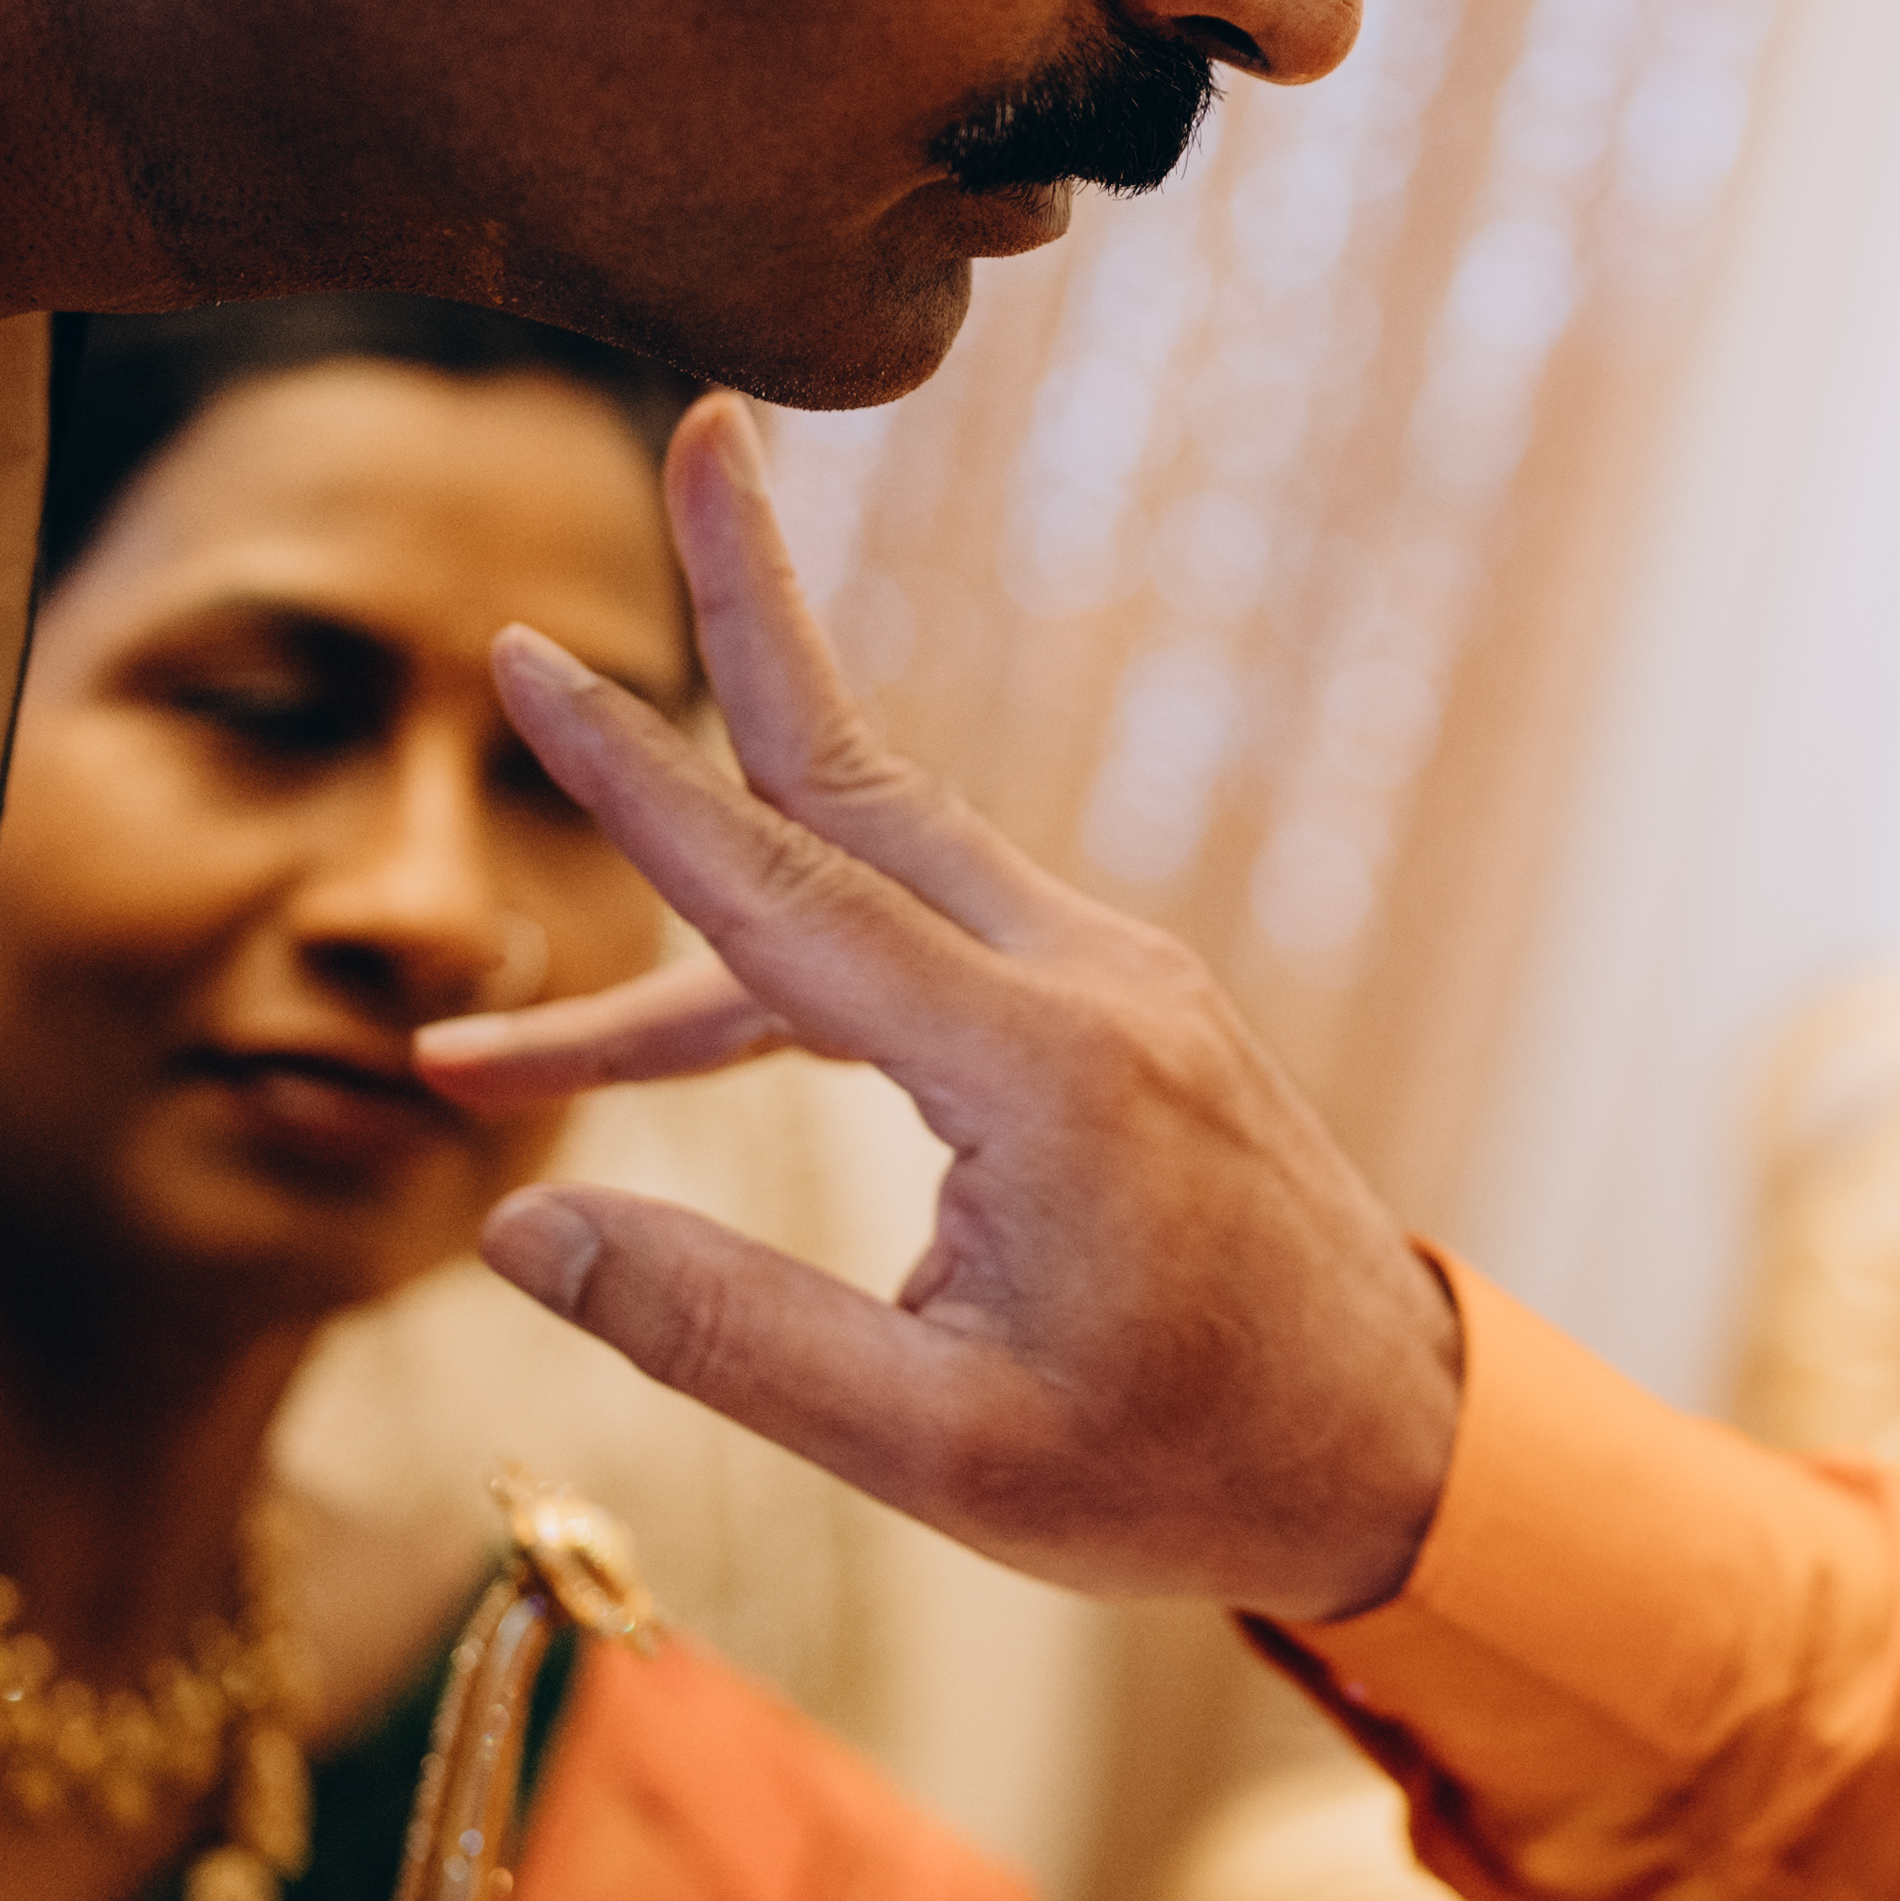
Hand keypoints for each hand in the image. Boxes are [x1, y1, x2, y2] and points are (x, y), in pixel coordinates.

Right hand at [417, 399, 1466, 1619]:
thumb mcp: (938, 1451)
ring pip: (866, 890)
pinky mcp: (1116, 1018)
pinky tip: (669, 1050)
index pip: (789, 898)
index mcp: (1045, 1073)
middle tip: (701, 426)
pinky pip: (918, 956)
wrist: (1403, 1456)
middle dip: (759, 612)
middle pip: (858, 780)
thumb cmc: (1187, 1474)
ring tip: (495, 1047)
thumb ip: (719, 1332)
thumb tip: (520, 1226)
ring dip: (698, 901)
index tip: (525, 657)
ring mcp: (1114, 985)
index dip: (641, 778)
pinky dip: (785, 980)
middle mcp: (1088, 984)